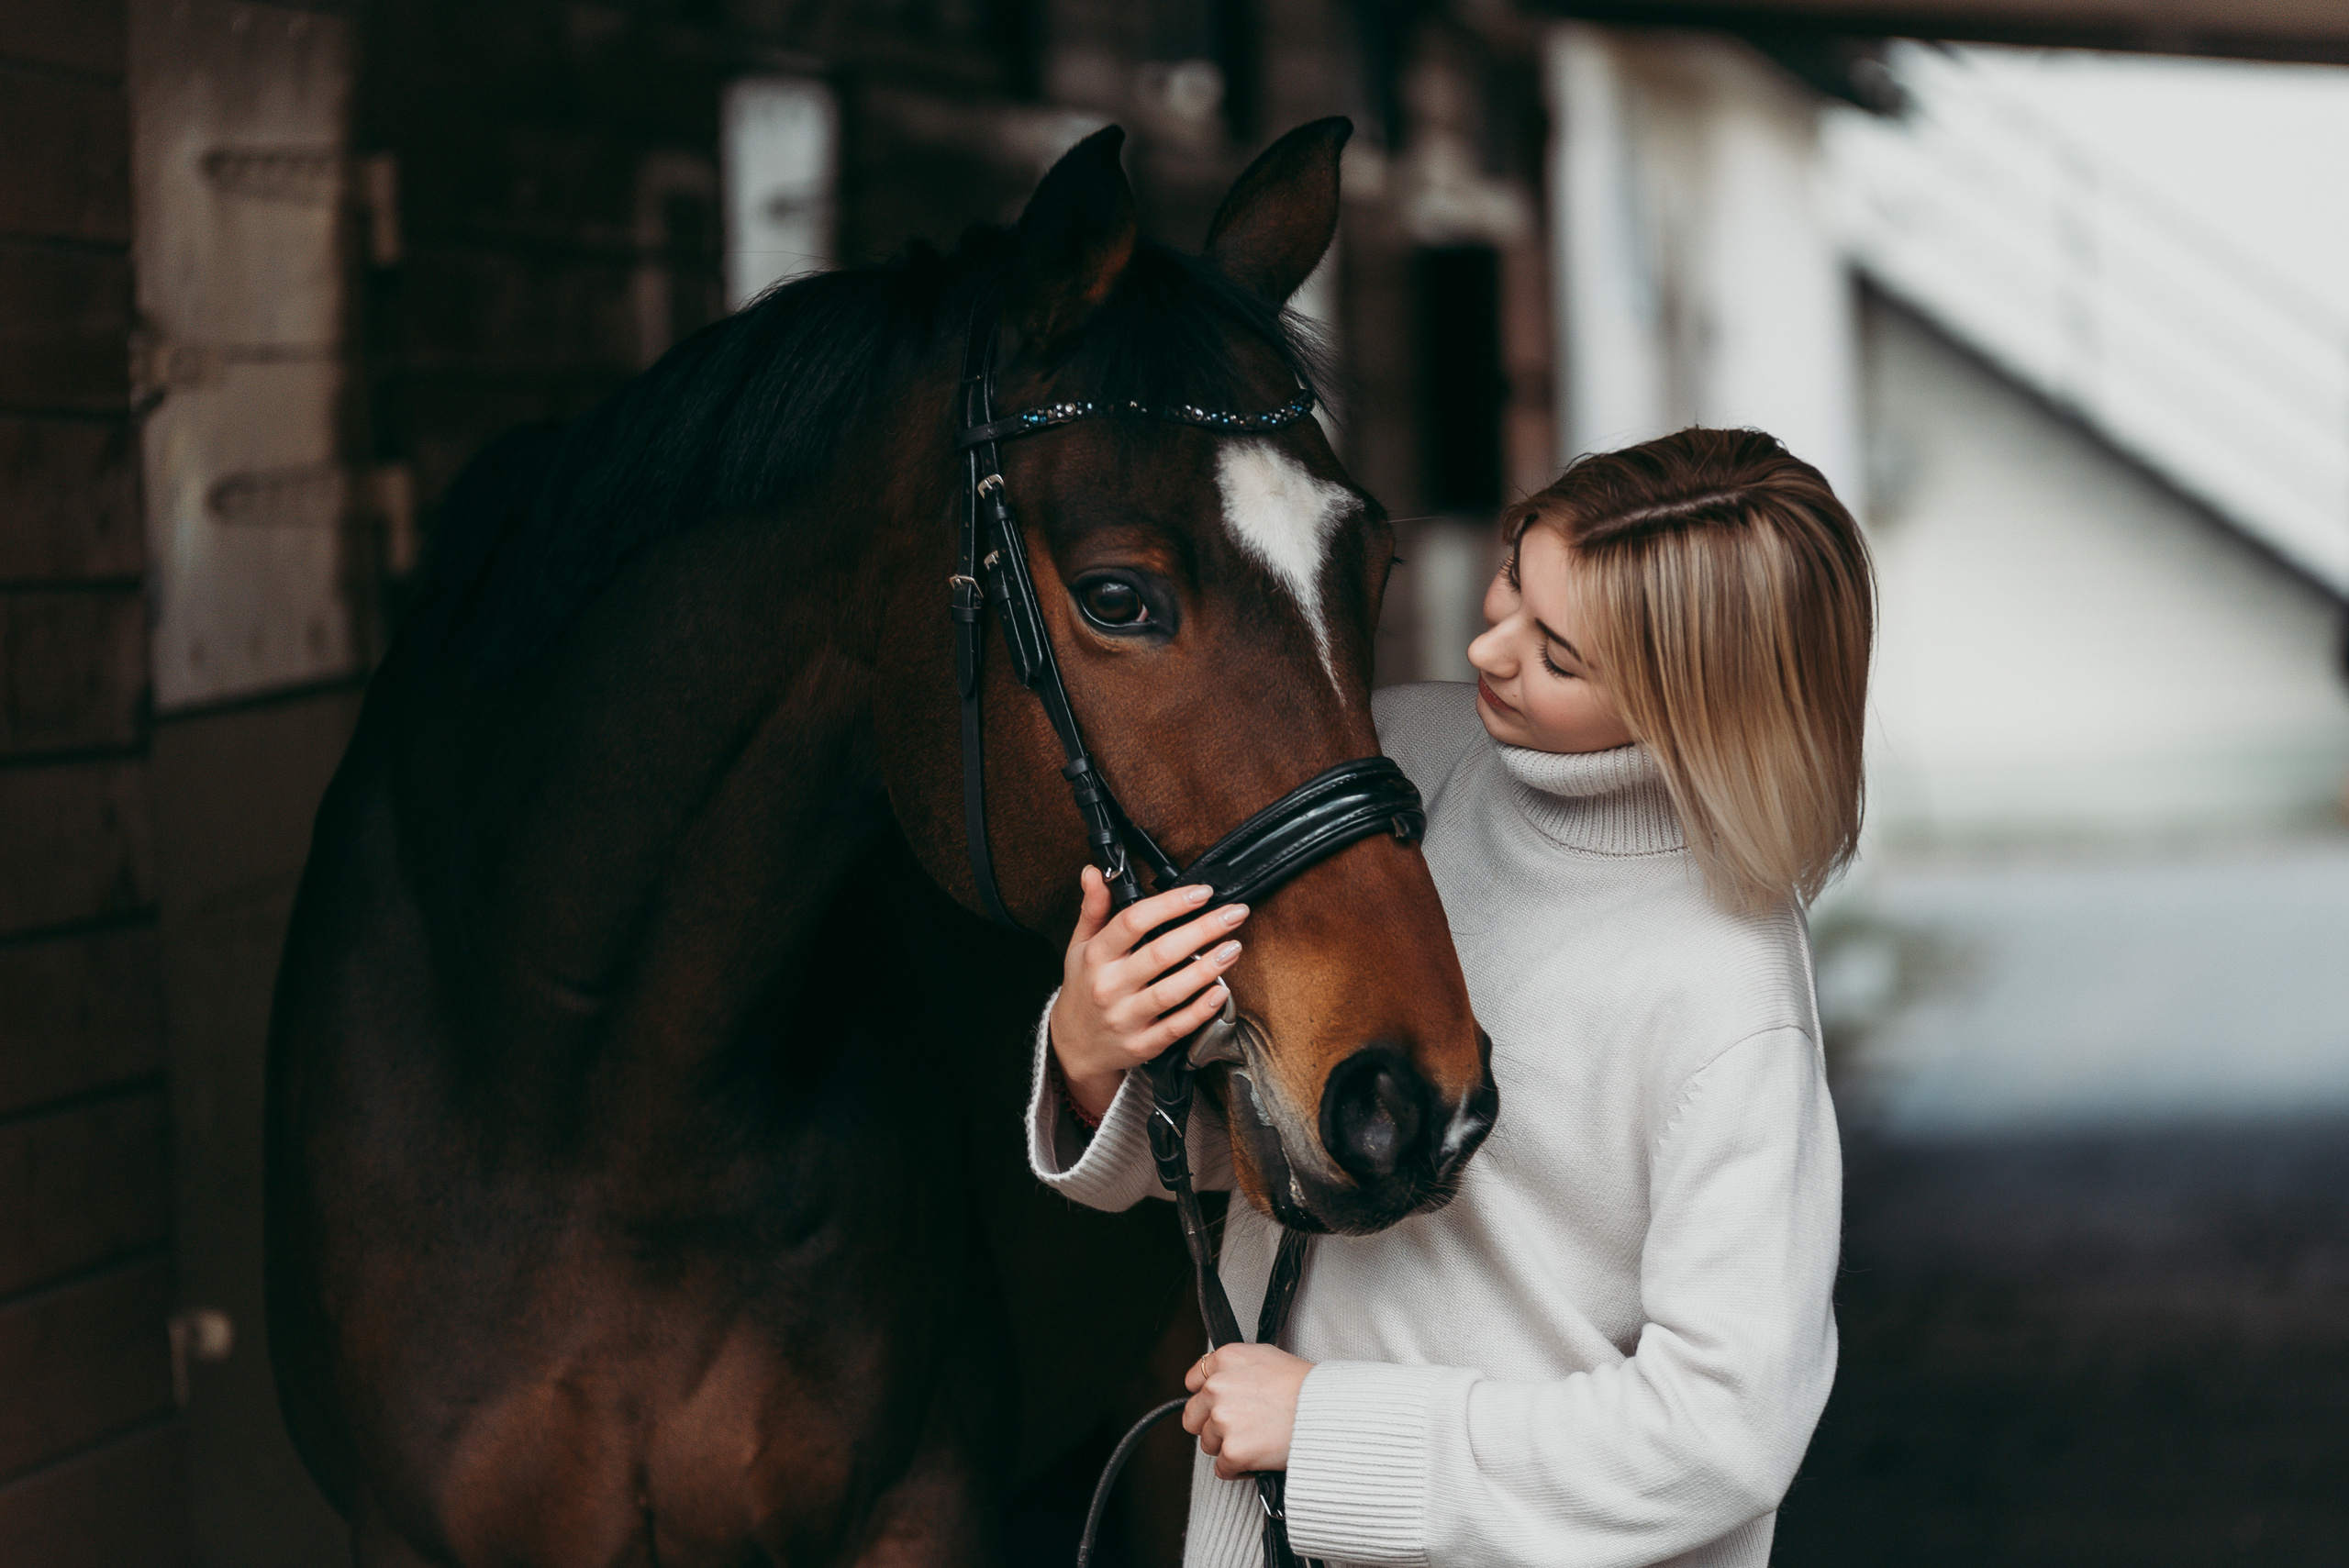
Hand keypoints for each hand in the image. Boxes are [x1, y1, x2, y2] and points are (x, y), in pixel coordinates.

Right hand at [1049, 868, 1249, 1121]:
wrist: (1073, 1046)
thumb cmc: (1083, 989)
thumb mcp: (1079, 945)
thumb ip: (1093, 908)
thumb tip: (1094, 872)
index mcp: (1096, 956)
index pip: (1133, 921)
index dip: (1170, 904)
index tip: (1201, 892)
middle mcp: (1109, 986)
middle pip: (1160, 953)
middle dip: (1203, 929)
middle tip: (1233, 914)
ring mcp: (1125, 1018)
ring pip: (1171, 991)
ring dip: (1208, 968)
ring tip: (1234, 947)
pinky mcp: (1142, 1044)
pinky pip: (1176, 1027)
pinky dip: (1200, 1010)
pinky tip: (1220, 992)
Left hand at [1183, 1344, 1311, 1477]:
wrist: (1328, 1412)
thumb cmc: (1308, 1387)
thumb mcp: (1267, 1358)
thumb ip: (1237, 1368)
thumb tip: (1220, 1382)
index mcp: (1225, 1359)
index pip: (1193, 1382)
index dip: (1207, 1398)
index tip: (1219, 1406)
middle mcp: (1217, 1387)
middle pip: (1193, 1416)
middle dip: (1211, 1425)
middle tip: (1238, 1428)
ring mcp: (1222, 1419)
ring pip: (1208, 1444)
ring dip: (1228, 1447)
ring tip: (1257, 1440)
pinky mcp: (1232, 1450)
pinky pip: (1222, 1469)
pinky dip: (1239, 1469)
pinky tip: (1259, 1457)